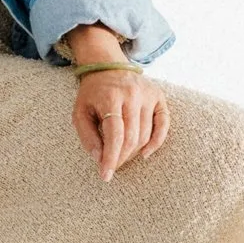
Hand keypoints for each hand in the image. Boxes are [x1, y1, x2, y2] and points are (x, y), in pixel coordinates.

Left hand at [70, 65, 169, 181]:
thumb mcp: (80, 112)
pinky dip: (156, 142)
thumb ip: (87, 136)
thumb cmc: (92, 94)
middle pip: (131, 137)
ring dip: (134, 152)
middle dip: (121, 158)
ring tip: (122, 157)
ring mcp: (148, 94)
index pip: (114, 135)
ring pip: (146, 134)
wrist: (107, 66)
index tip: (106, 176)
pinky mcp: (159, 96)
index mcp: (110, 97)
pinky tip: (145, 154)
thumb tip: (100, 159)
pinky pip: (164, 124)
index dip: (111, 158)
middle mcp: (132, 94)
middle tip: (112, 166)